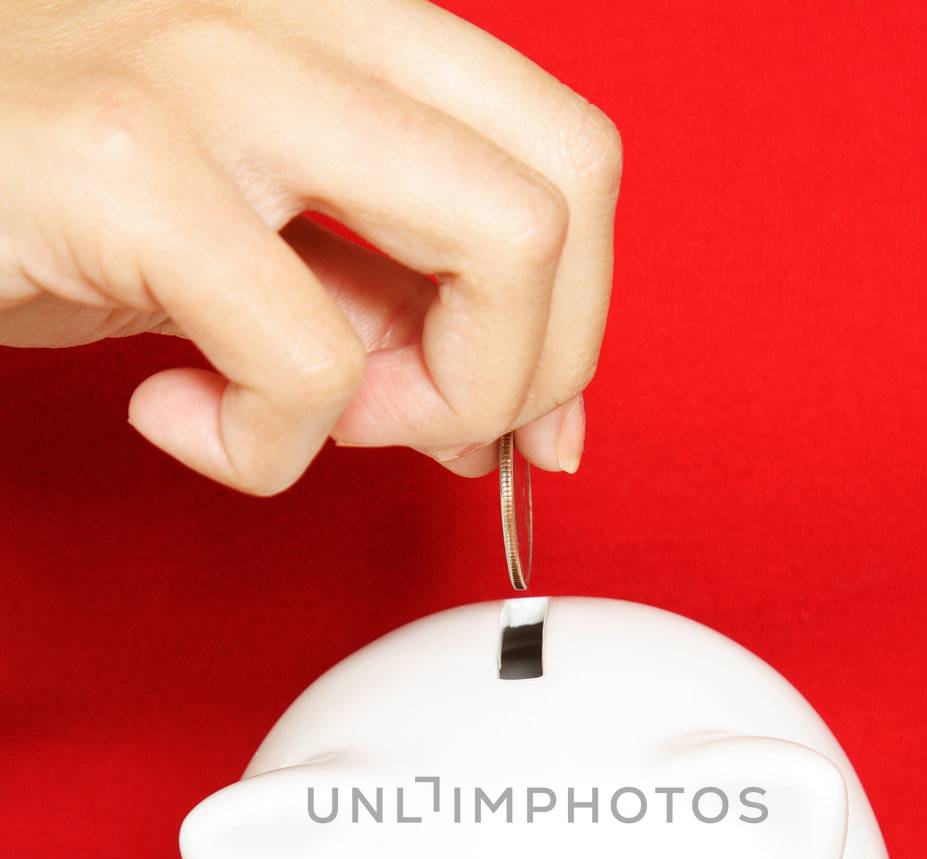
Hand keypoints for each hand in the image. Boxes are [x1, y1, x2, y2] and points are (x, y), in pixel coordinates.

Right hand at [0, 0, 620, 490]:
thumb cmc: (36, 191)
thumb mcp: (242, 237)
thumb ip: (377, 296)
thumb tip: (509, 416)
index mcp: (344, 25)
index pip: (569, 153)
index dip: (576, 318)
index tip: (527, 422)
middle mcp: (303, 16)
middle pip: (569, 189)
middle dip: (531, 369)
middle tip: (422, 431)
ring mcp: (221, 73)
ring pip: (502, 245)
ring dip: (434, 401)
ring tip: (300, 419)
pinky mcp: (131, 168)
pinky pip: (310, 366)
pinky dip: (259, 451)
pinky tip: (167, 413)